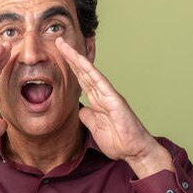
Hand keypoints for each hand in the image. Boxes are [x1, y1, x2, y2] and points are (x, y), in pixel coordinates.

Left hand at [55, 37, 173, 177]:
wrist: (135, 151)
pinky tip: (81, 61)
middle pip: (83, 71)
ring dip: (76, 58)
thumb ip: (88, 117)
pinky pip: (100, 83)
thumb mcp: (95, 128)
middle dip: (70, 57)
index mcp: (97, 101)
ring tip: (64, 46)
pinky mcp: (115, 100)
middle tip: (58, 41)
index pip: (81, 80)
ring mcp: (108, 95)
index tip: (58, 55)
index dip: (69, 67)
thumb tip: (80, 109)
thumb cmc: (119, 140)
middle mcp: (102, 94)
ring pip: (89, 72)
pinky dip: (91, 71)